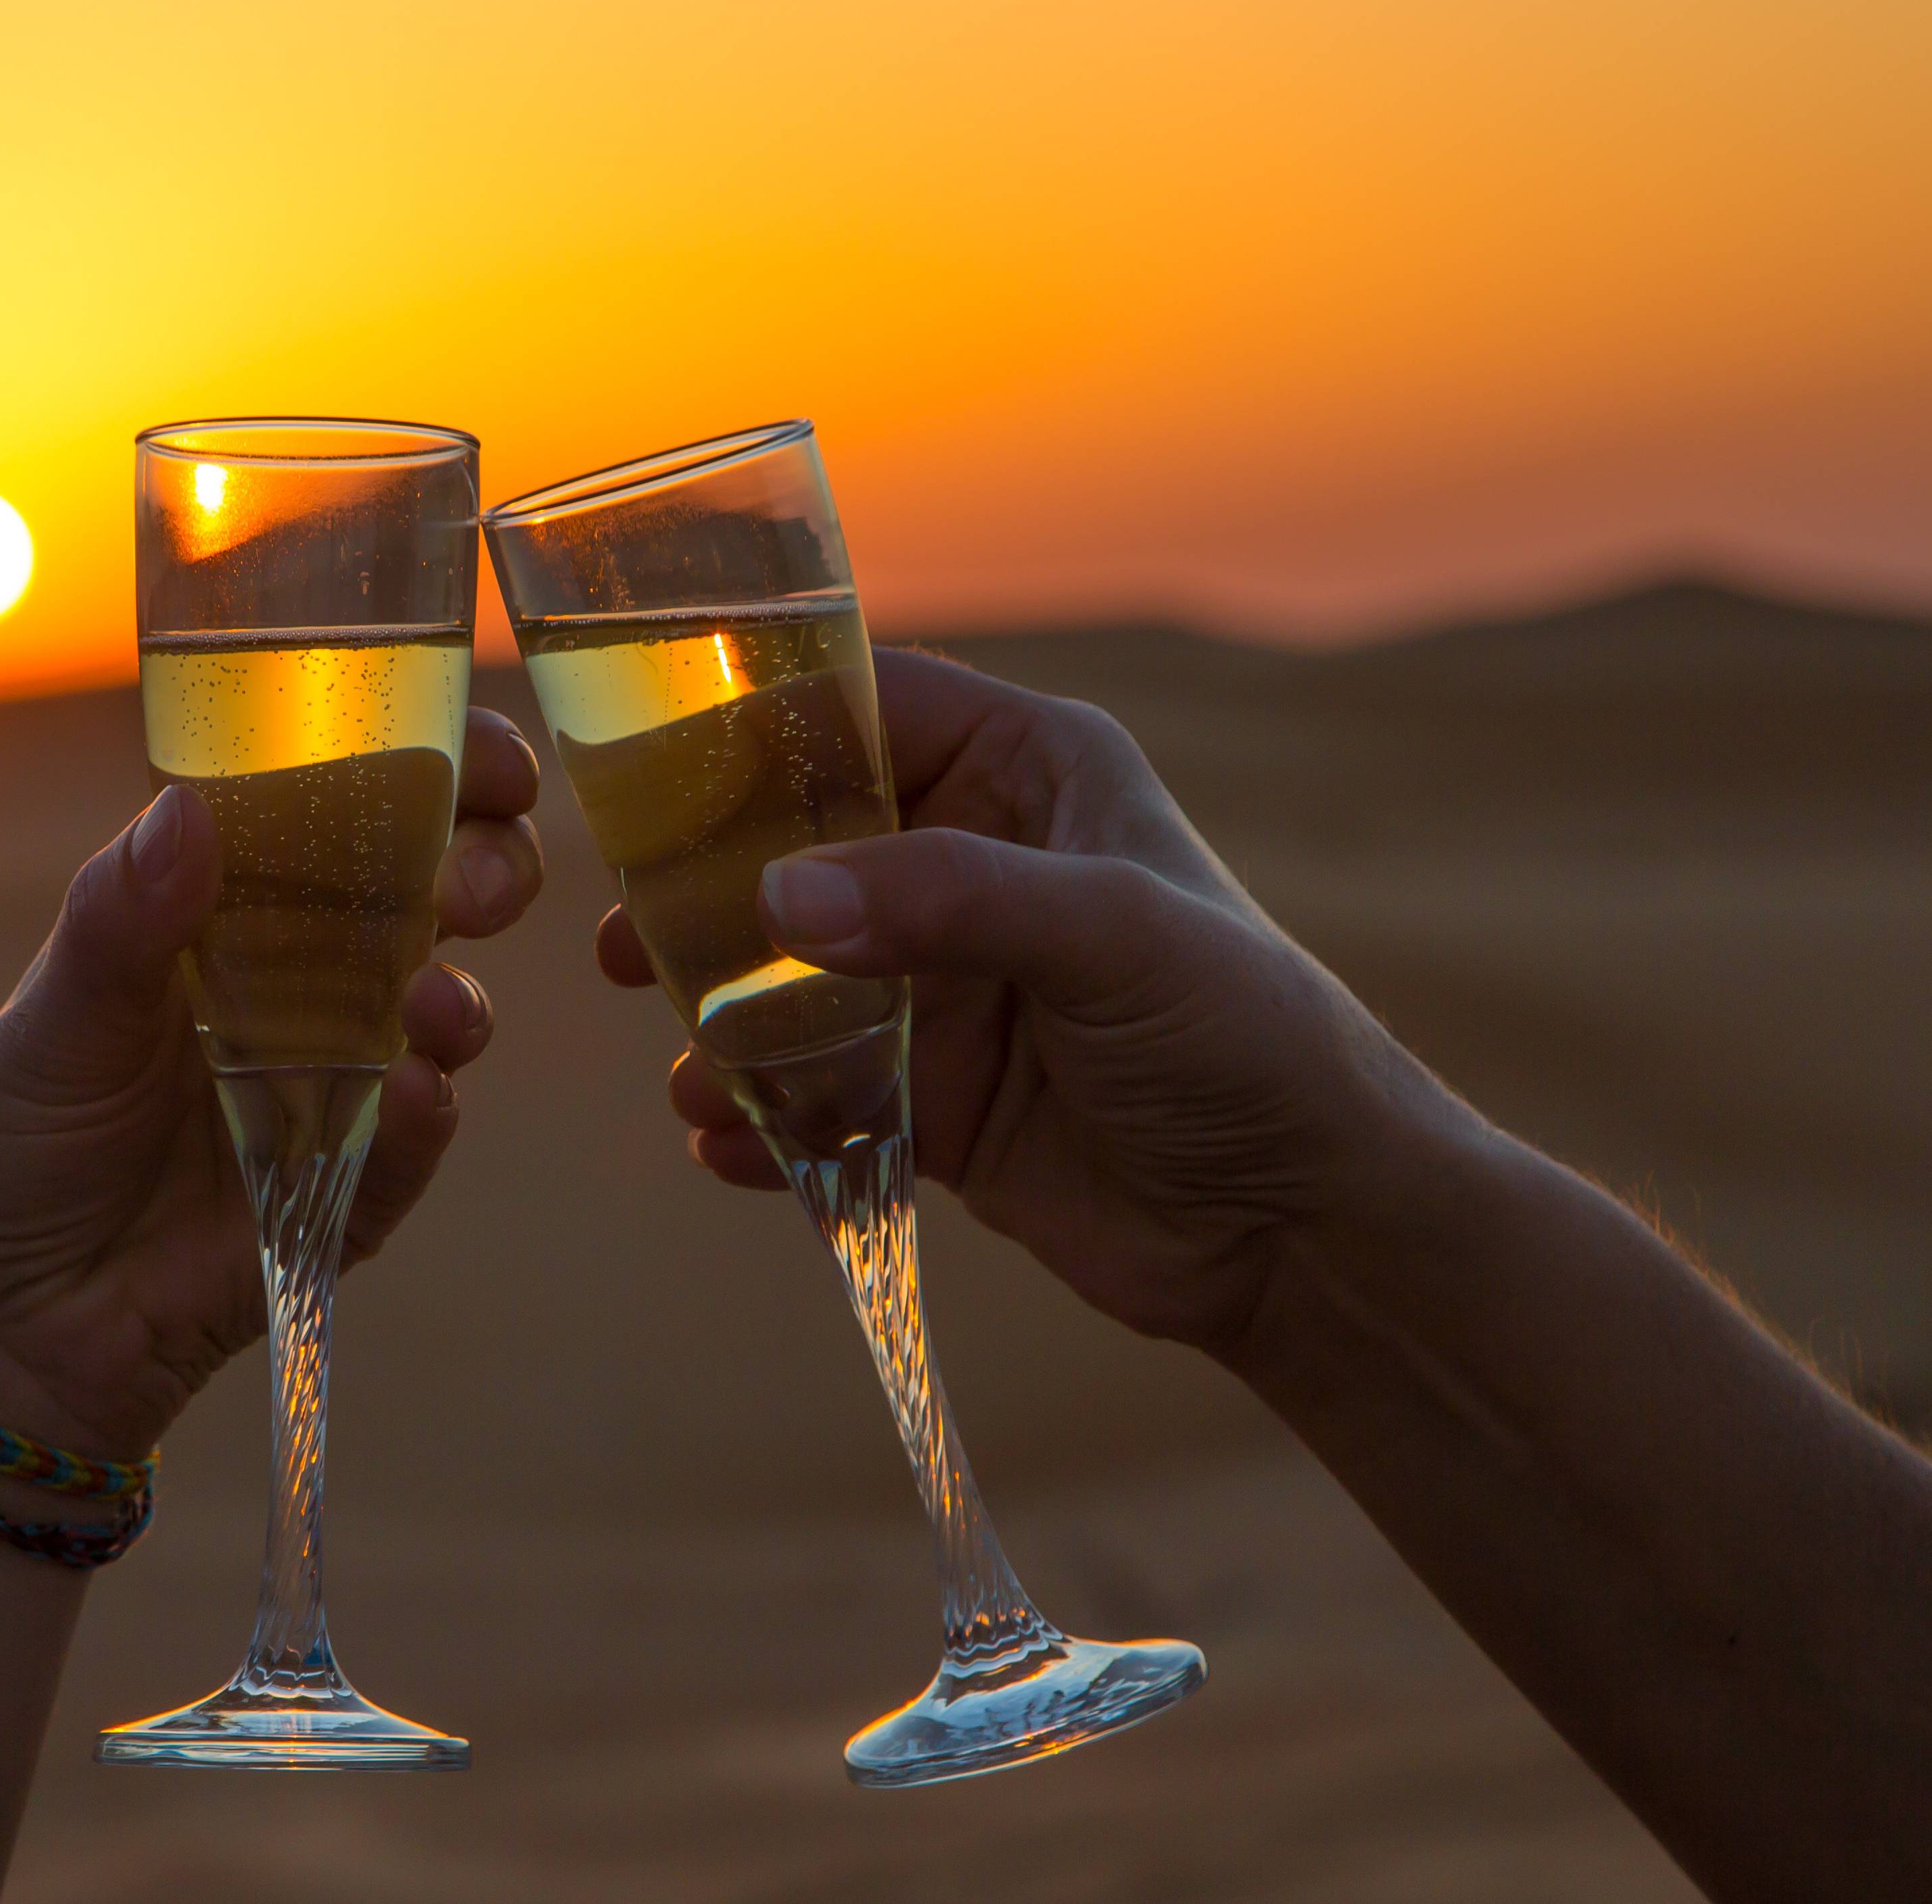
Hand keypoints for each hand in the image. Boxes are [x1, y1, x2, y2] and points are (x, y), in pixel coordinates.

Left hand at [0, 709, 544, 1463]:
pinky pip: (407, 1148)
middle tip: (476, 882)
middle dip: (484, 870)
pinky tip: (421, 1095)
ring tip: (437, 1007)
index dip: (434, 768)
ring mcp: (331, 1089)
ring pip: (444, 1015)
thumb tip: (188, 811)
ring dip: (464, 1000)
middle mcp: (298, 984)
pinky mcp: (342, 1195)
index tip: (486, 758)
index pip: (349, 808)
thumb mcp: (46, 1023)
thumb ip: (121, 922)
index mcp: (229, 908)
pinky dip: (425, 1121)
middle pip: (431, 896)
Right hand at [601, 650, 1471, 1355]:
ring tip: (691, 1065)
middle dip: (708, 894)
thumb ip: (949, 901)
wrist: (1304, 1227)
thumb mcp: (1112, 938)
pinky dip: (763, 1120)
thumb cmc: (1248, 1039)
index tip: (642, 763)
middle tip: (627, 940)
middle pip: (799, 846)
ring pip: (793, 979)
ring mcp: (950, 988)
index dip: (754, 721)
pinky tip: (728, 1145)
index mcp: (1031, 774)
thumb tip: (778, 900)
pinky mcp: (937, 1100)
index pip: (866, 704)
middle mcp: (978, 865)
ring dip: (724, 1021)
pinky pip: (817, 1094)